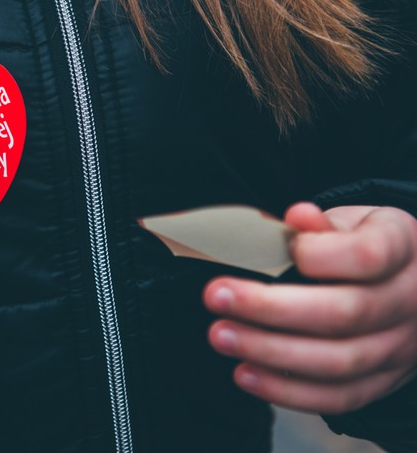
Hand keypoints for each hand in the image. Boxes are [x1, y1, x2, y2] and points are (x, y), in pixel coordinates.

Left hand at [203, 203, 416, 413]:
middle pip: (344, 313)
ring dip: (271, 352)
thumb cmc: (366, 245)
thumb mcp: (354, 221)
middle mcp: (407, 302)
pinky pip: (338, 398)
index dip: (320, 255)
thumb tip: (298, 216)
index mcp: (402, 249)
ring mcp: (399, 347)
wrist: (409, 284)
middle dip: (271, 308)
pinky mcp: (382, 382)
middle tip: (217, 296)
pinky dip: (287, 392)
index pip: (368, 256)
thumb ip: (322, 223)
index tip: (284, 249)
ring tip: (221, 335)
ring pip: (338, 361)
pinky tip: (244, 373)